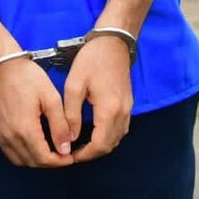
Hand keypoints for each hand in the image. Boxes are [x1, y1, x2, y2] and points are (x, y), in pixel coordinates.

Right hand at [0, 56, 75, 167]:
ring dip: (36, 161)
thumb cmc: (27, 77)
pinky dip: (23, 155)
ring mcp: (0, 135)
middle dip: (50, 163)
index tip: (71, 157)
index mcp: (25, 129)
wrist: (2, 66)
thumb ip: (59, 126)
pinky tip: (33, 146)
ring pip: (20, 160)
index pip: (44, 159)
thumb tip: (65, 149)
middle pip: (32, 162)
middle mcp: (10, 137)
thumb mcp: (51, 98)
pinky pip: (9, 153)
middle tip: (63, 154)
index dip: (60, 162)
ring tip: (50, 152)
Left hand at [64, 35, 133, 162]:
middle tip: (73, 153)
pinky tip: (94, 133)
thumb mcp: (74, 85)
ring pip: (117, 139)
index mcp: (109, 109)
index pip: (100, 144)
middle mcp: (122, 113)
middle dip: (92, 153)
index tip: (70, 156)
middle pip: (110, 145)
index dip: (85, 155)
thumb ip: (71, 114)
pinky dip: (108, 136)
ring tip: (81, 145)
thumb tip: (70, 138)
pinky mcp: (128, 104)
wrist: (114, 42)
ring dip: (100, 146)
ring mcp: (128, 109)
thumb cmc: (92, 60)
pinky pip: (121, 129)